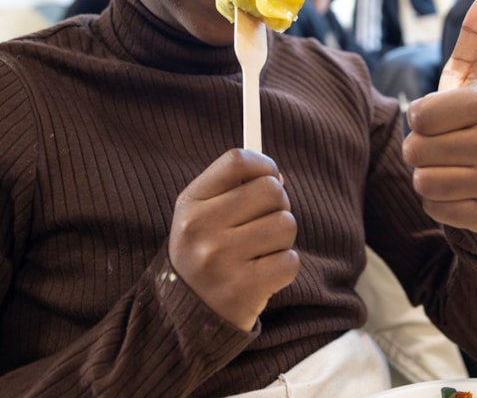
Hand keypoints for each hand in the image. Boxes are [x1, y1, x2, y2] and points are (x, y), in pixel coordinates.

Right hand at [168, 149, 298, 330]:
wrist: (185, 317)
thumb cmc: (204, 255)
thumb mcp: (201, 216)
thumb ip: (234, 189)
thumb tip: (278, 177)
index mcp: (190, 204)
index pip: (237, 160)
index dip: (264, 165)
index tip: (270, 178)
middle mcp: (201, 228)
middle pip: (271, 190)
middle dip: (278, 205)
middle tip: (265, 223)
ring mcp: (221, 259)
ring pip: (286, 224)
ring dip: (282, 238)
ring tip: (261, 252)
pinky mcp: (244, 289)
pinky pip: (291, 261)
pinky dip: (284, 266)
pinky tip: (264, 274)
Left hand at [404, 0, 476, 232]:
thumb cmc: (470, 121)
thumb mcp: (468, 79)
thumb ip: (474, 37)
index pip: (419, 114)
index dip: (421, 118)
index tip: (442, 119)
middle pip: (416, 149)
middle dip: (420, 150)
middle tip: (445, 147)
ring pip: (423, 181)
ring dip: (427, 176)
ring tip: (451, 168)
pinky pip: (434, 209)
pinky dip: (439, 203)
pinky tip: (460, 192)